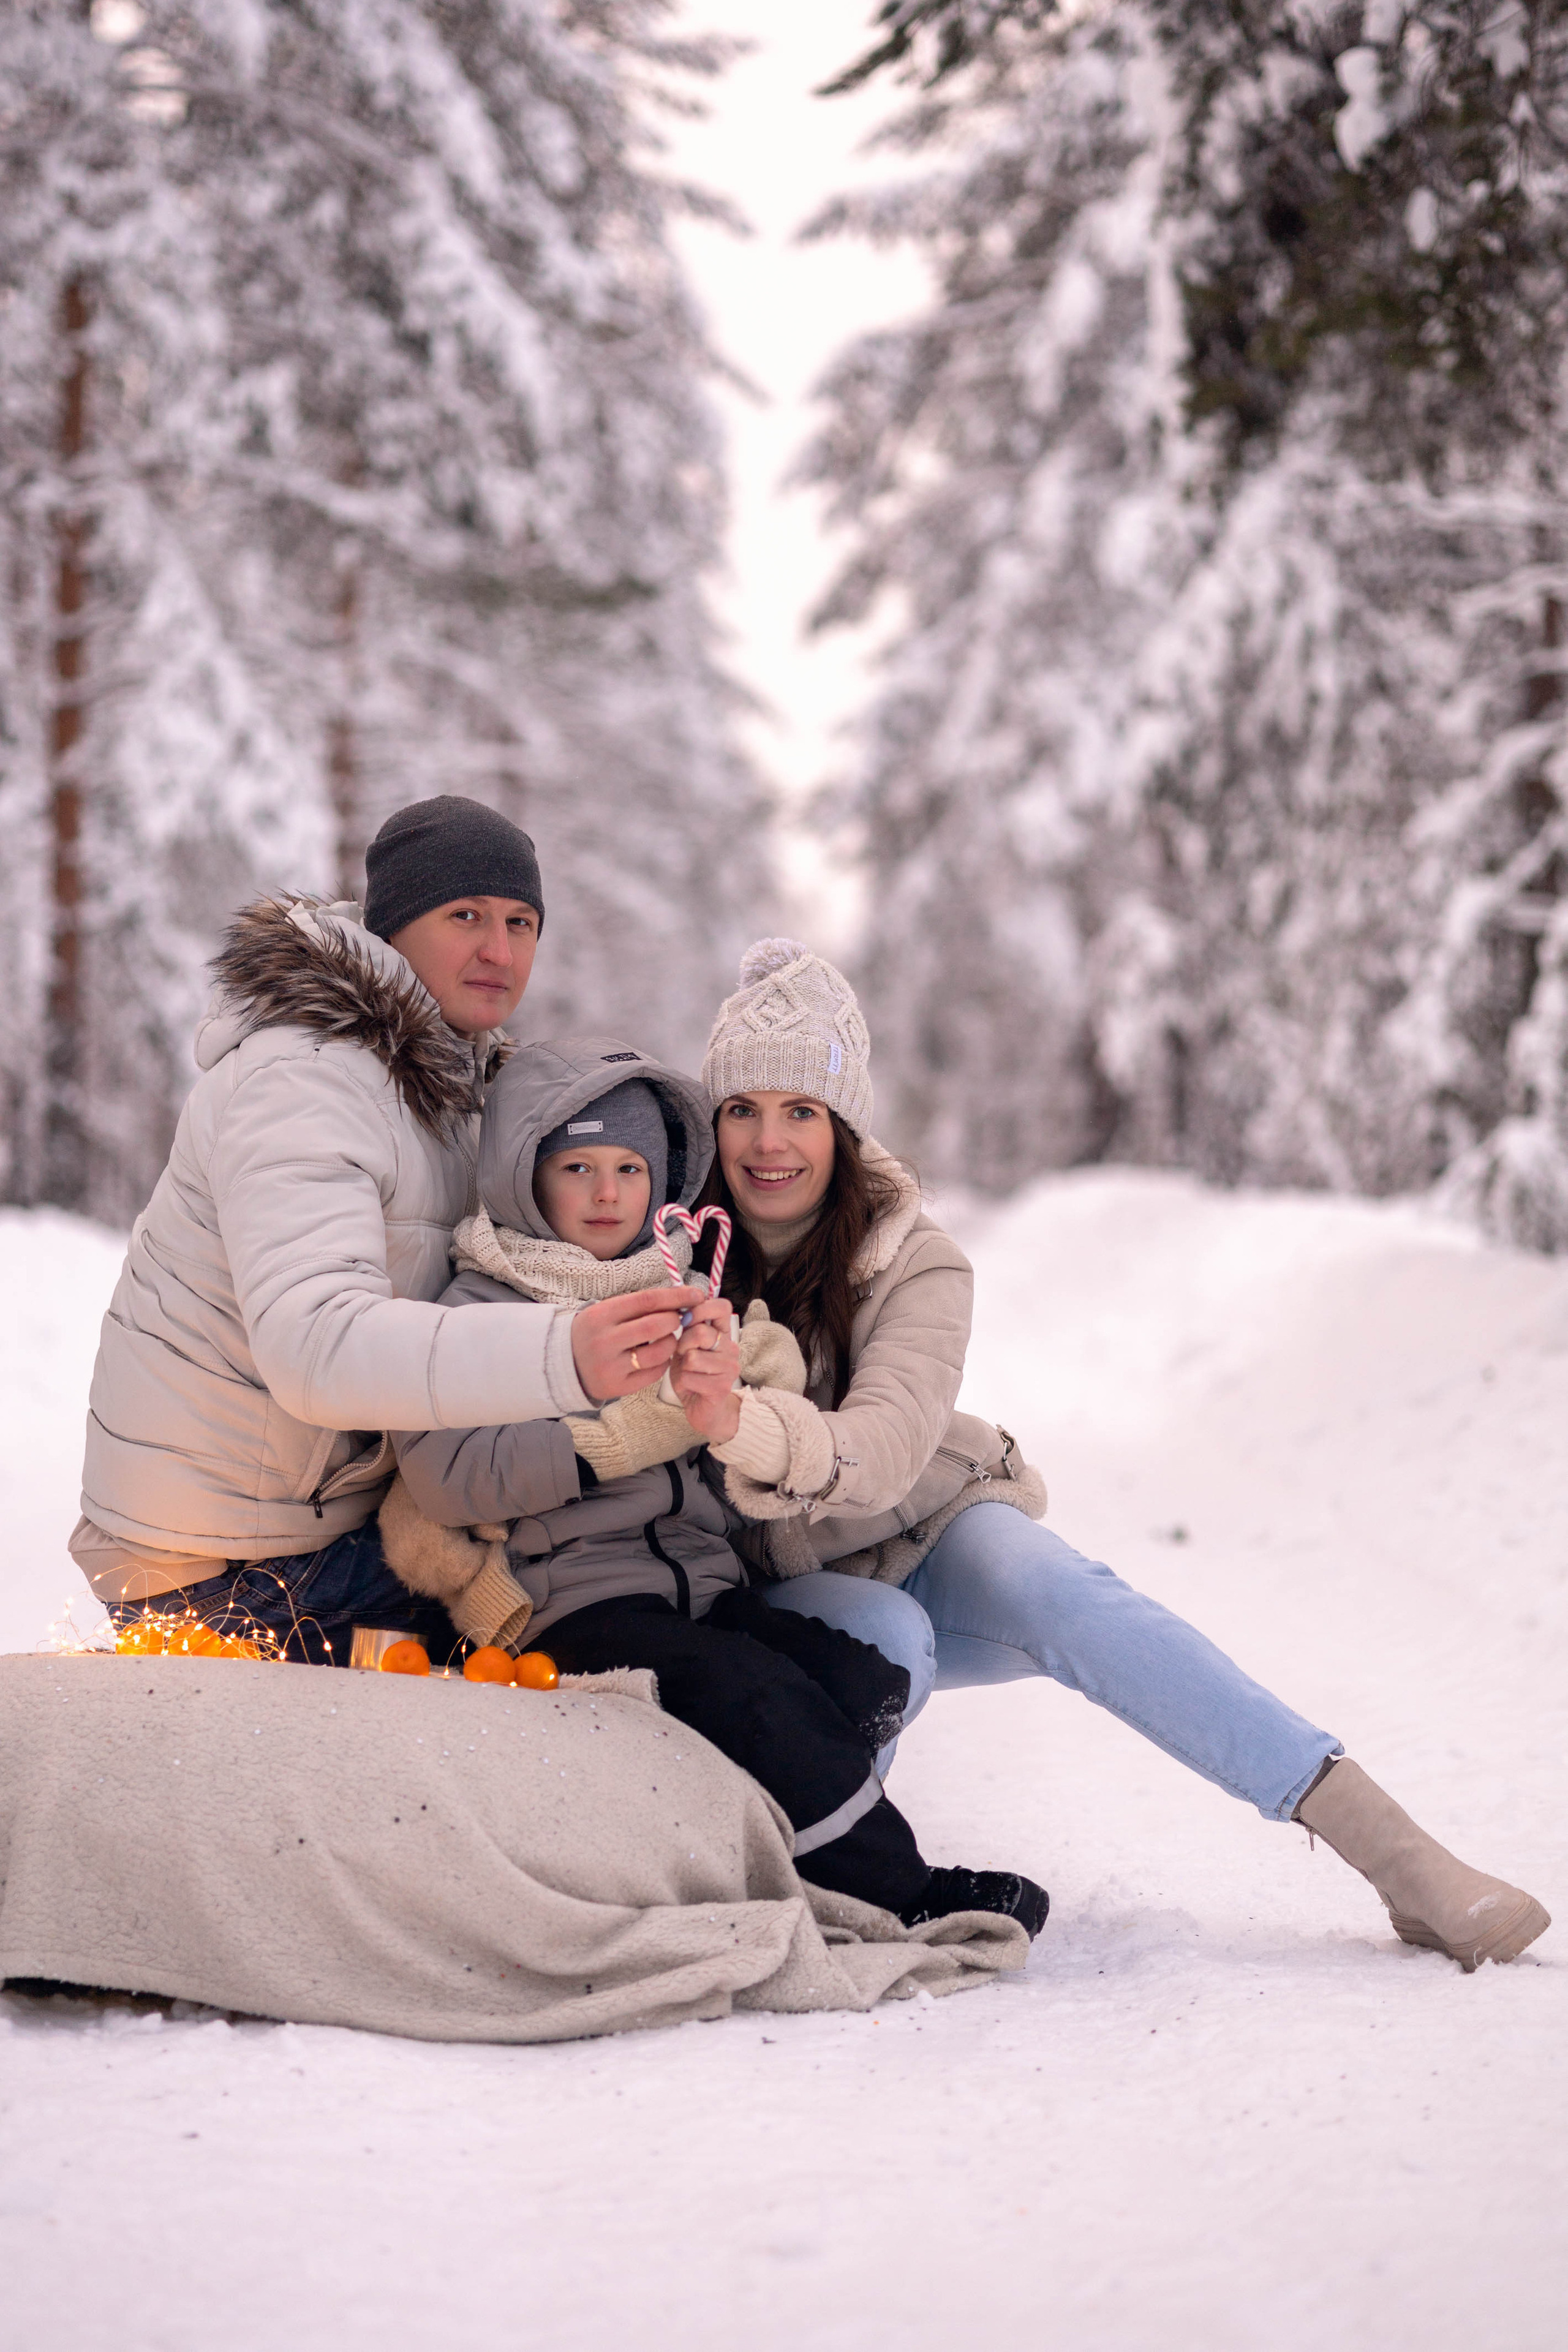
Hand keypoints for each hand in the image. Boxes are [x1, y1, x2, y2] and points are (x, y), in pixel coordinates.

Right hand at [571, 1285, 706, 1402]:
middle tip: (678, 1319)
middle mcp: (604, 1341)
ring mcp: (610, 1366)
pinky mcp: (617, 1387)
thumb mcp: (606, 1312)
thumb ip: (638, 1306)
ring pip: (659, 1352)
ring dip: (672, 1343)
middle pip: (656, 1325)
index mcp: (601, 1315)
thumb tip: (680, 1300)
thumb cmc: (594, 1332)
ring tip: (666, 1339)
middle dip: (675, 1320)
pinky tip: (657, 1357)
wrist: (564, 1364)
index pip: (647, 1300)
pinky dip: (663, 1363)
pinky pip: (654, 1373)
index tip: (696, 1295)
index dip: (676, 1296)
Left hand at [669, 1296, 741, 1442]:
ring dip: (683, 1367)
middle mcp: (731, 1348)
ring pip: (692, 1357)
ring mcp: (729, 1367)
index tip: (685, 1320)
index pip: (721, 1307)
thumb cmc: (693, 1376)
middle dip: (682, 1345)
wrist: (705, 1410)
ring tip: (689, 1374)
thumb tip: (678, 1310)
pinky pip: (690, 1376)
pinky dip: (683, 1382)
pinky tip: (692, 1387)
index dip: (699, 1309)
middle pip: (699, 1333)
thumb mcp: (687, 1348)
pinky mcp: (722, 1386)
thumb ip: (687, 1330)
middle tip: (684, 1356)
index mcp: (722, 1334)